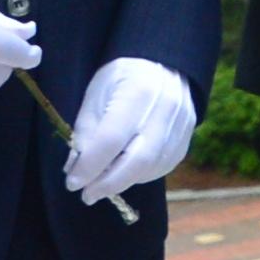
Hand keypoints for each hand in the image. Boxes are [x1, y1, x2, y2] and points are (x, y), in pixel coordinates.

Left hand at [65, 58, 194, 204]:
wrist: (162, 65)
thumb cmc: (122, 78)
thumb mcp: (95, 94)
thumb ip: (86, 131)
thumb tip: (75, 168)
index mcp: (138, 92)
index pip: (112, 139)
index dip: (90, 165)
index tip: (72, 181)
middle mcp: (166, 110)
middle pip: (138, 159)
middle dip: (109, 183)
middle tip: (87, 195)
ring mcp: (181, 125)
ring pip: (152, 167)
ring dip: (124, 181)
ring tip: (103, 184)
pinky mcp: (187, 137)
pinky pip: (164, 165)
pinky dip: (141, 175)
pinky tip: (126, 173)